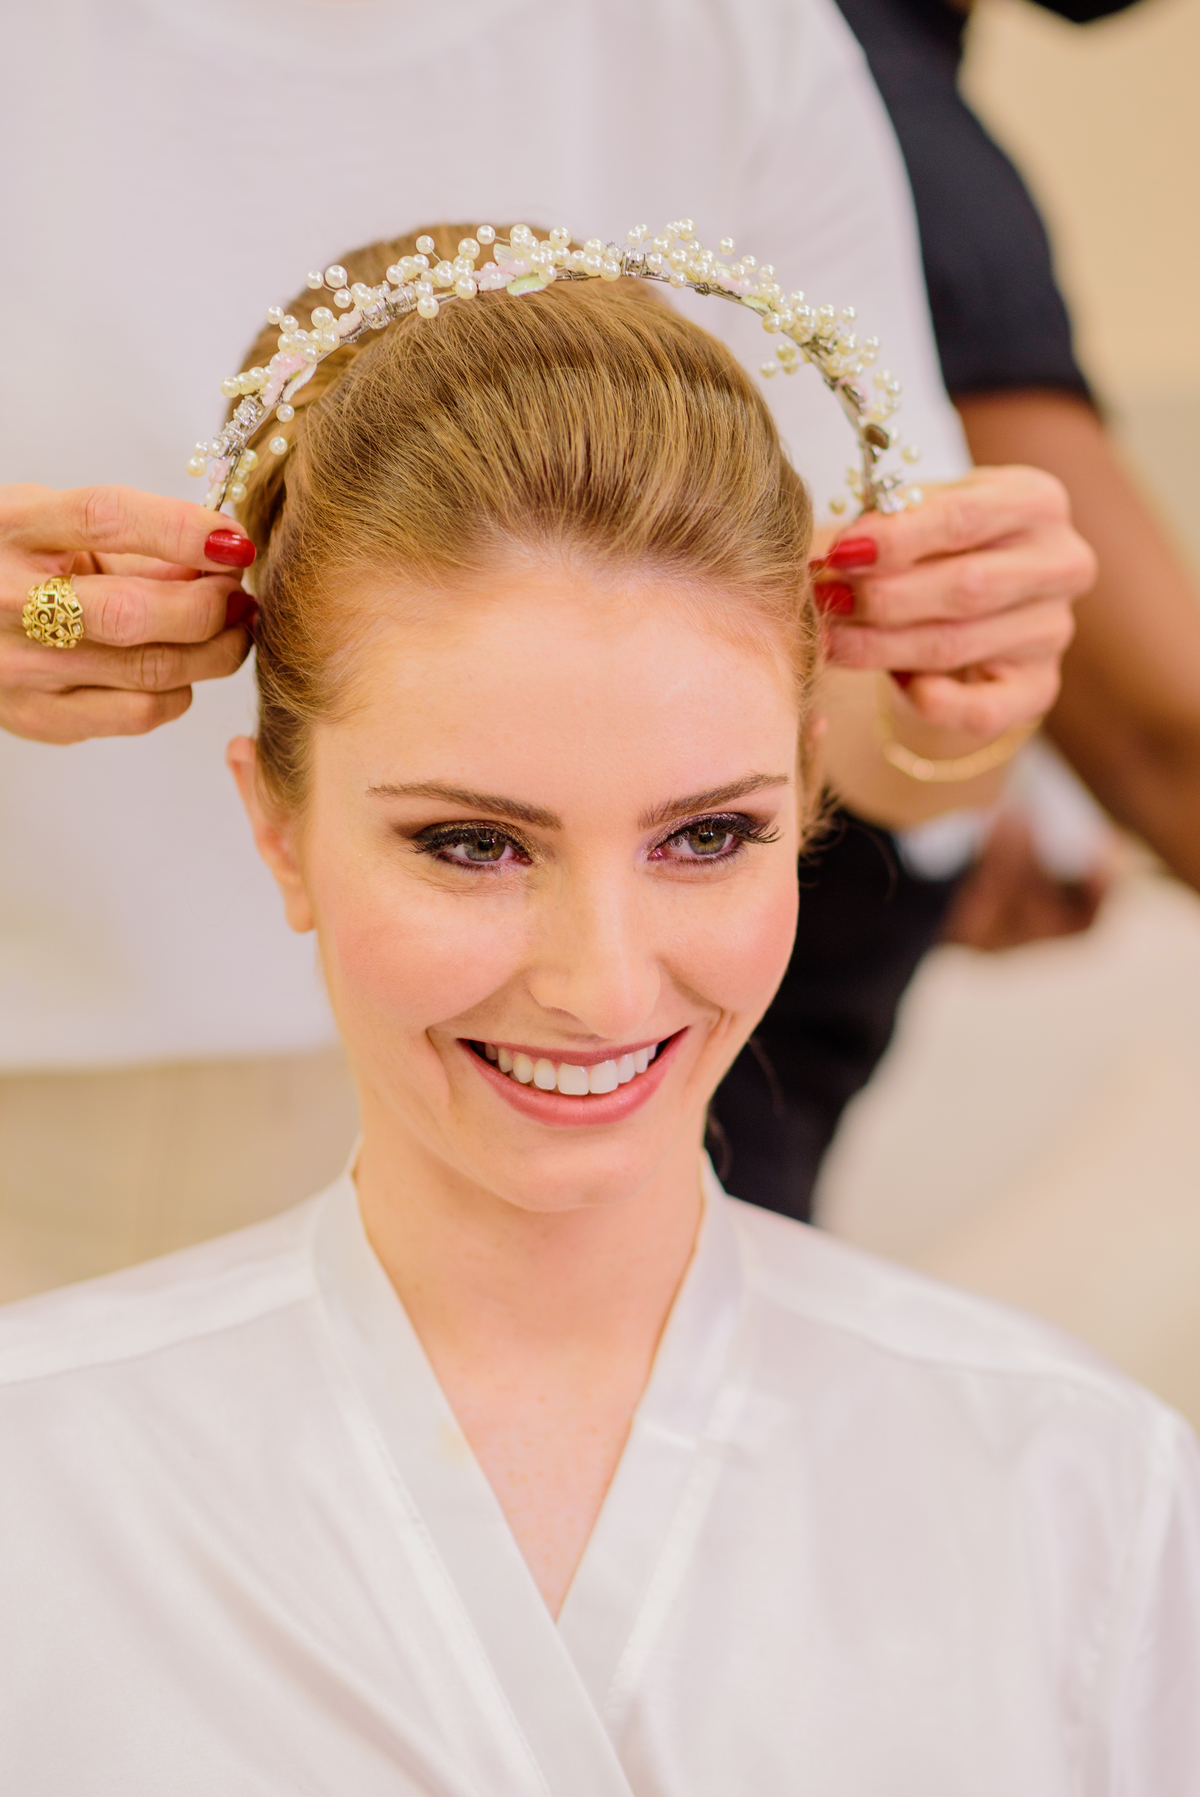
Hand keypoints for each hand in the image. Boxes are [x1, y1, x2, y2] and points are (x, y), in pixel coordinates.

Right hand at [0, 484, 256, 744]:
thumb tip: (219, 564)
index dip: (182, 530)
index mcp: (12, 529)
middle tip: (239, 594)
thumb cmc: (12, 562)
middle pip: (134, 612)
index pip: (107, 519)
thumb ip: (133, 543)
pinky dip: (180, 691)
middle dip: (210, 606)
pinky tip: (182, 668)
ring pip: (151, 671)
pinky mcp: (39, 718)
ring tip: (231, 629)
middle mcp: (9, 600)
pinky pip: (139, 714)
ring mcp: (21, 667)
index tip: (234, 540)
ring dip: (214, 651)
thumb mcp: (55, 525)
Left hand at [814, 466, 1094, 739]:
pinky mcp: (1039, 687)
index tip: (840, 553)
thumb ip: (887, 523)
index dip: (896, 539)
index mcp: (1036, 501)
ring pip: (957, 645)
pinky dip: (932, 701)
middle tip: (826, 601)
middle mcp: (1061, 563)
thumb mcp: (919, 513)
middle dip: (883, 597)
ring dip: (881, 647)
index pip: (965, 517)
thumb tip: (839, 554)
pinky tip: (894, 683)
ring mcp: (1054, 629)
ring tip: (830, 639)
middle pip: (965, 586)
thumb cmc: (937, 543)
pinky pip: (983, 709)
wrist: (972, 597)